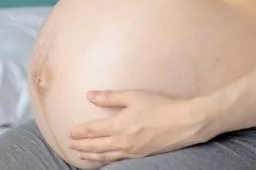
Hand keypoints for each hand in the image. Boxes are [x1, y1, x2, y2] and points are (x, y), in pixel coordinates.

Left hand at [68, 90, 213, 162]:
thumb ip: (110, 97)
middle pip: (96, 145)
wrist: (186, 122)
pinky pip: (118, 160)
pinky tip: (104, 159)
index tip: (69, 132)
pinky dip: (106, 160)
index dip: (79, 131)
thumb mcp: (133, 96)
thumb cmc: (160, 106)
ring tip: (80, 155)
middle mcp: (123, 141)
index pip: (93, 130)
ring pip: (106, 155)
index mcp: (119, 125)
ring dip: (91, 155)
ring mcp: (132, 151)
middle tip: (69, 145)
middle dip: (81, 145)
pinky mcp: (141, 155)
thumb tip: (89, 95)